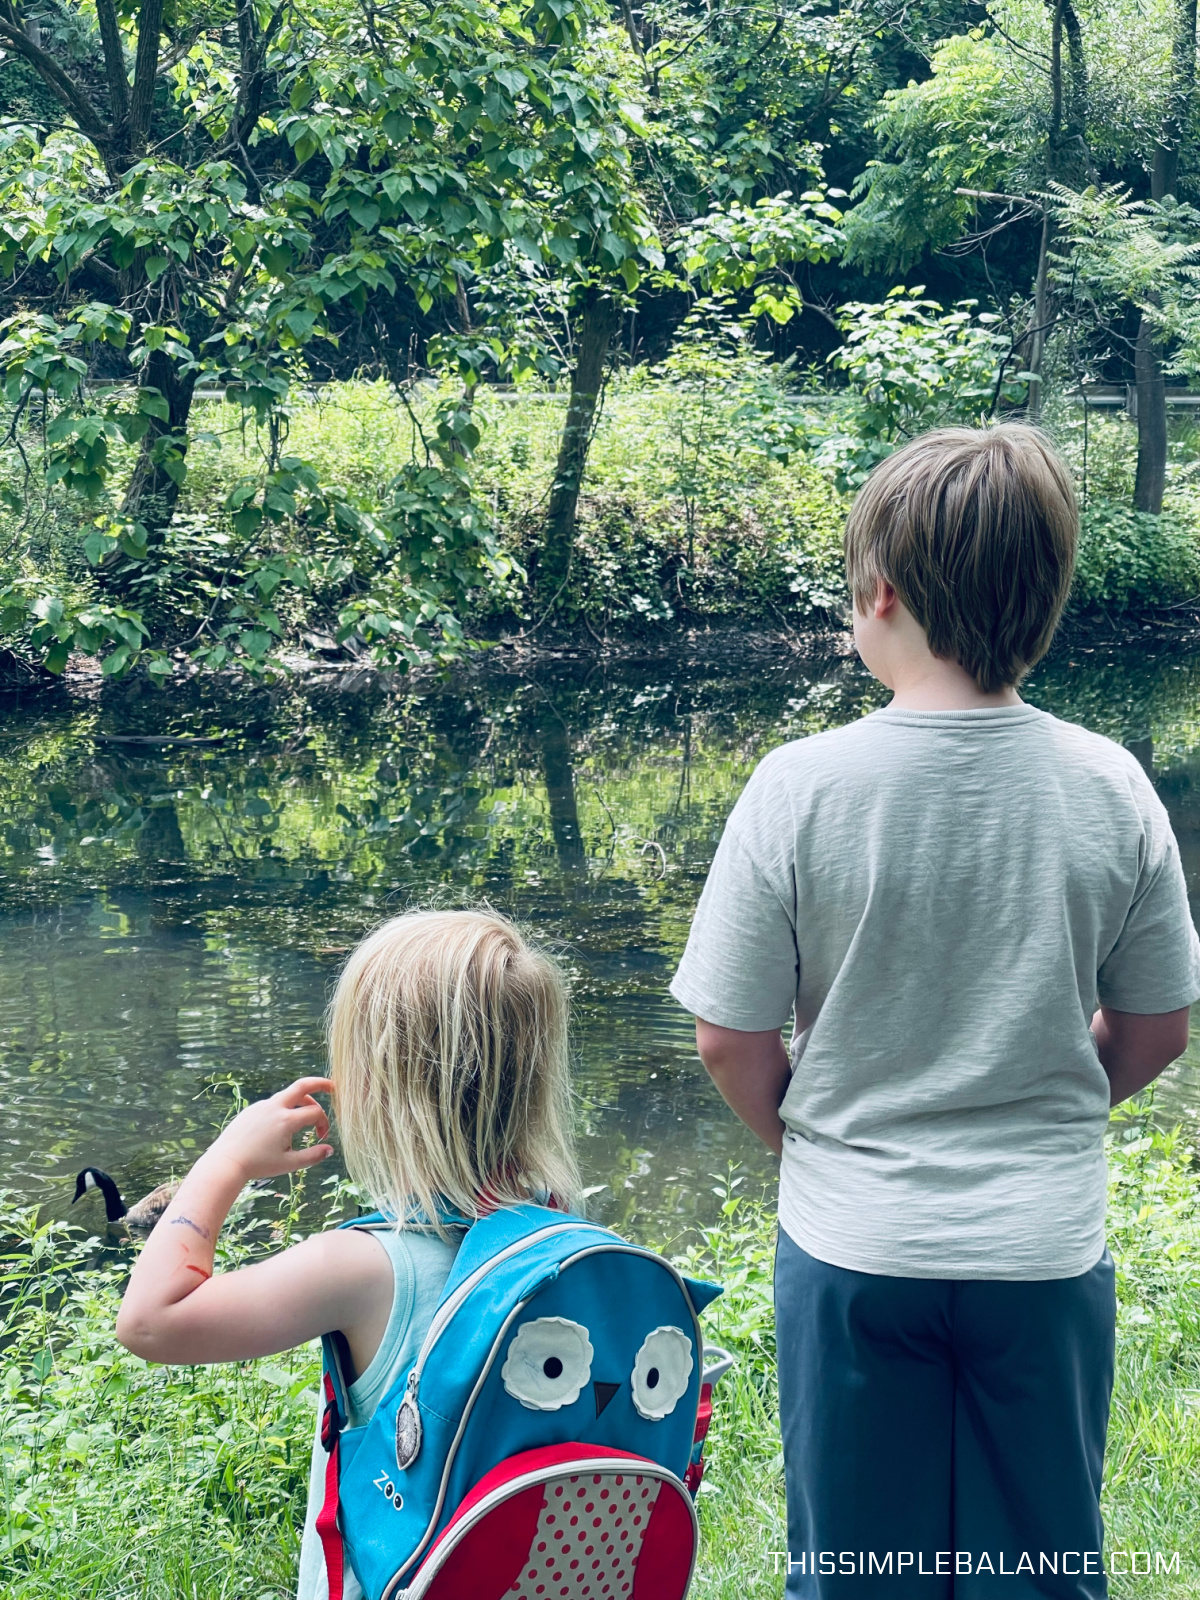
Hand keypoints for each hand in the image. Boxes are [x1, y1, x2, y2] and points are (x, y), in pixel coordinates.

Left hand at [206, 1076, 333, 1182]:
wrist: (227, 1161)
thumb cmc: (258, 1164)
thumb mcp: (289, 1164)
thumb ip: (312, 1156)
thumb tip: (330, 1150)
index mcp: (286, 1120)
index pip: (315, 1112)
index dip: (323, 1123)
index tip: (322, 1137)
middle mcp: (275, 1107)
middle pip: (303, 1085)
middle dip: (320, 1083)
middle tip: (332, 1086)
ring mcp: (262, 1106)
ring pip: (287, 1095)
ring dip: (301, 1101)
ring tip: (307, 1111)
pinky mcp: (252, 1109)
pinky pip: (273, 1104)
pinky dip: (283, 1109)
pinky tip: (280, 1126)